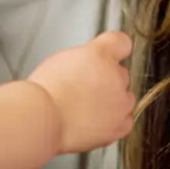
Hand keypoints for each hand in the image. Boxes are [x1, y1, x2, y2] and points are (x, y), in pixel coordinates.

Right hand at [27, 31, 136, 154]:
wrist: (44, 118)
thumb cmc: (46, 92)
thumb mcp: (60, 60)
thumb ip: (84, 60)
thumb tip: (88, 66)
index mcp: (101, 53)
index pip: (122, 43)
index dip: (113, 50)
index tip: (110, 54)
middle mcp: (116, 76)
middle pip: (121, 73)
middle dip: (106, 79)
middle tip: (83, 87)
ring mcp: (120, 102)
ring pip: (124, 98)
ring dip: (112, 101)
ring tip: (86, 108)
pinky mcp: (119, 125)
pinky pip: (125, 121)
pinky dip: (113, 122)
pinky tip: (95, 121)